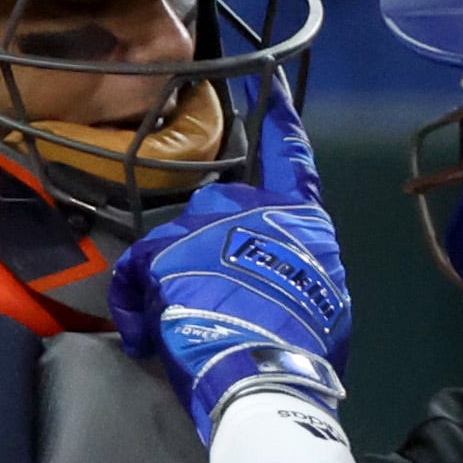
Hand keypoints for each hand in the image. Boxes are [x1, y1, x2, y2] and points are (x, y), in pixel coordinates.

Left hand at [113, 98, 352, 438]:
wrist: (267, 376)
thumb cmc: (307, 353)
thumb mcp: (325, 304)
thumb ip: (300, 272)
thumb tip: (282, 278)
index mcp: (302, 221)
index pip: (292, 159)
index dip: (281, 122)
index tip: (269, 86)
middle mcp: (252, 209)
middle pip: (218, 205)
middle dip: (207, 247)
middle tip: (210, 298)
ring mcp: (205, 226)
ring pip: (175, 239)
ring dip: (174, 279)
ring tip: (183, 330)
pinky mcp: (165, 253)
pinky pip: (138, 270)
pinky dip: (137, 304)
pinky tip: (146, 336)